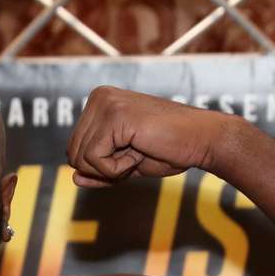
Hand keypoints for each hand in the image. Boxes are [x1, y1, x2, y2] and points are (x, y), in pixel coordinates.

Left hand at [66, 87, 230, 187]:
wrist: (201, 141)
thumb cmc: (168, 149)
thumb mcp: (125, 164)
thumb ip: (98, 170)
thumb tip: (73, 178)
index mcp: (98, 102)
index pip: (75, 148)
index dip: (101, 166)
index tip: (131, 153)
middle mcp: (98, 97)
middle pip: (73, 154)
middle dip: (103, 168)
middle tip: (136, 154)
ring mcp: (105, 103)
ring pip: (80, 159)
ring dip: (111, 169)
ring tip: (139, 150)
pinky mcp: (114, 116)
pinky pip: (94, 160)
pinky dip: (116, 169)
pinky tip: (139, 151)